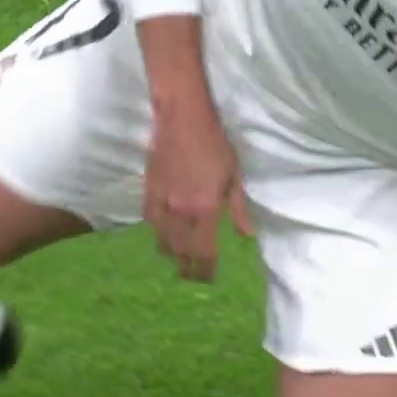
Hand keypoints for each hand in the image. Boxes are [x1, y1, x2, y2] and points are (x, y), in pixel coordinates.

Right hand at [142, 111, 253, 281]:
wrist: (183, 118)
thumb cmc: (215, 144)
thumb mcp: (234, 175)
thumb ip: (238, 208)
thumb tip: (247, 234)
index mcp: (205, 209)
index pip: (204, 252)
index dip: (206, 270)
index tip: (209, 278)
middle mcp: (181, 212)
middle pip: (182, 252)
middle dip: (188, 268)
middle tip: (194, 276)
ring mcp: (162, 203)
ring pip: (162, 240)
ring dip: (172, 254)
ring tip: (179, 260)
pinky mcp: (148, 191)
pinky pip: (150, 222)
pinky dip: (158, 233)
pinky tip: (163, 234)